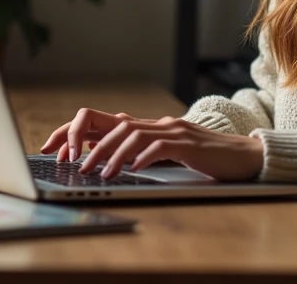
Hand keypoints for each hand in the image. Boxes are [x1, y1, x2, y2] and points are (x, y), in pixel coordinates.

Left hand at [39, 109, 264, 181]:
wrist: (242, 155)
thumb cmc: (204, 157)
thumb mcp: (167, 153)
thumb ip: (142, 151)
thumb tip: (109, 161)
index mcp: (149, 126)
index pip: (105, 122)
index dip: (76, 132)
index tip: (53, 148)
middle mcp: (157, 123)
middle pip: (114, 127)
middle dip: (88, 144)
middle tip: (72, 163)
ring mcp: (172, 130)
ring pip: (132, 135)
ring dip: (111, 155)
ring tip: (98, 173)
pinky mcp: (187, 143)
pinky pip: (159, 147)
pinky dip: (142, 157)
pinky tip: (132, 170)